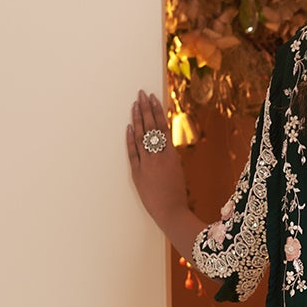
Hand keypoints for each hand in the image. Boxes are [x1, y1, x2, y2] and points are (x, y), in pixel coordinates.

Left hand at [126, 89, 185, 224]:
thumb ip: (169, 157)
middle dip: (145, 109)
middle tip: (141, 95)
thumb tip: (164, 146)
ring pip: (140, 136)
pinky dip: (130, 139)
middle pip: (150, 127)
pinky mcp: (137, 173)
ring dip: (136, 119)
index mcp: (171, 154)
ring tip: (134, 105)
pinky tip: (128, 127)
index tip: (153, 98)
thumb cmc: (177, 194)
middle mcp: (158, 156)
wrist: (171, 212)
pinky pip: (133, 153)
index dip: (157, 111)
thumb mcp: (178, 171)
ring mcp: (147, 164)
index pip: (162, 126)